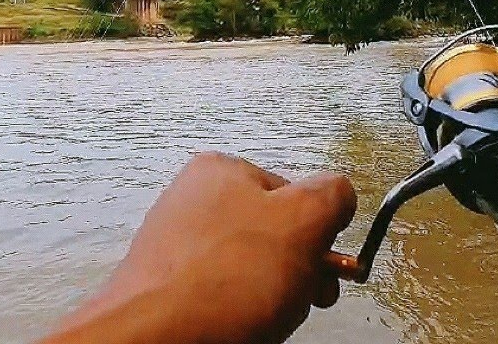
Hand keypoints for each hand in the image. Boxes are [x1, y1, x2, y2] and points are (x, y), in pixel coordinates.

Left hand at [42, 152, 356, 343]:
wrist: (158, 336)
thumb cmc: (231, 277)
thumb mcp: (303, 220)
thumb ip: (331, 196)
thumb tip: (339, 193)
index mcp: (221, 170)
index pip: (295, 196)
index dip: (318, 235)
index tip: (324, 269)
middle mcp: (192, 200)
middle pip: (272, 234)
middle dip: (296, 270)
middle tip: (301, 298)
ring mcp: (175, 245)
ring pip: (248, 270)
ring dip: (270, 295)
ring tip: (264, 318)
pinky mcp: (165, 287)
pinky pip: (219, 295)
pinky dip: (237, 312)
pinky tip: (237, 326)